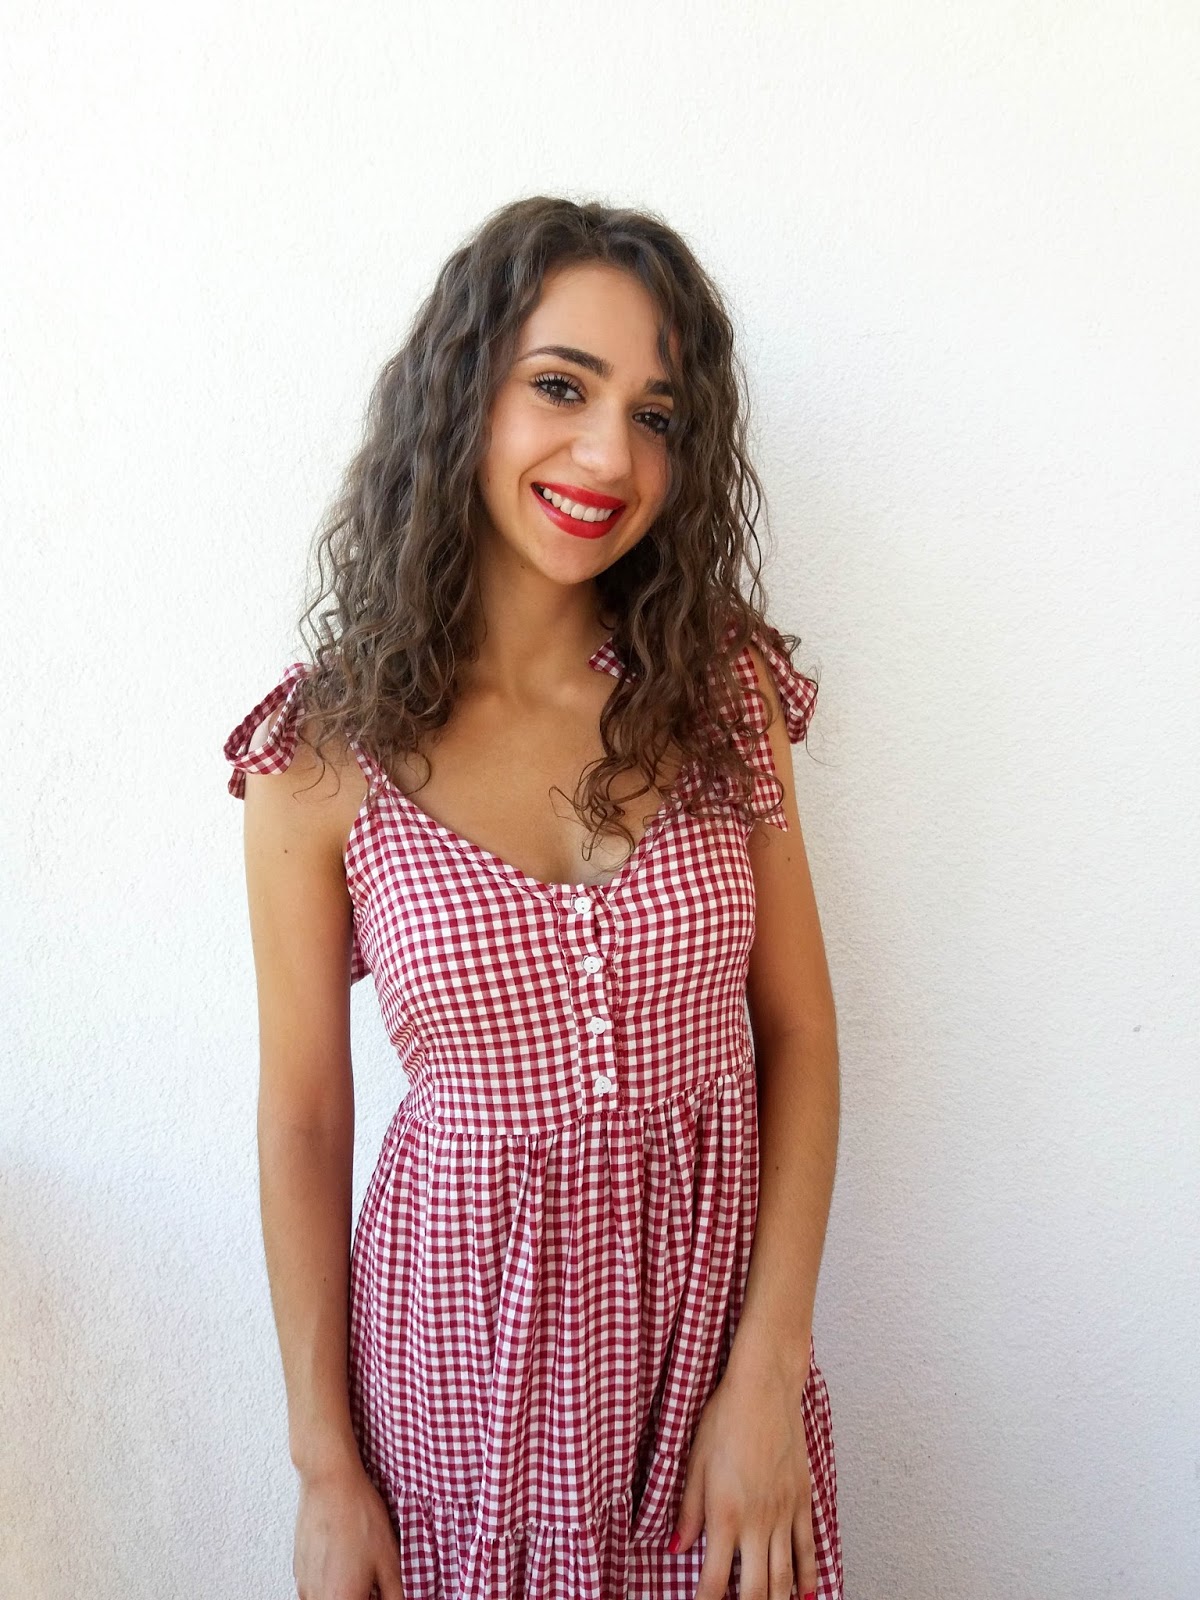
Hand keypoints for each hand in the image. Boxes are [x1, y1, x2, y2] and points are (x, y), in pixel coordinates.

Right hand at [293, 1458, 405, 1599]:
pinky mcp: (298, 1571)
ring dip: (344, 1592)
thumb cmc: (359, 1515)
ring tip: (359, 1568)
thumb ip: (394, 1593)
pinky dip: (332, 1583)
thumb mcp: (389, 1558)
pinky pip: (316, 1590)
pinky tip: (344, 1559)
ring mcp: (304, 1585)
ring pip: (328, 1599)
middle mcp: (317, 1597)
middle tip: (373, 1582)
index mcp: (342, 1599)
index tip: (380, 1591)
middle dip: (361, 1597)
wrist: (330, 1482)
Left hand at [670, 1352, 816, 1599]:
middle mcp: (757, 1522)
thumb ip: (689, 1511)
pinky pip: (808, 1548)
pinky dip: (808, 1576)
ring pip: (783, 1576)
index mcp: (725, 1514)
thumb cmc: (725, 1418)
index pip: (713, 1579)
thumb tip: (676, 1547)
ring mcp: (784, 1513)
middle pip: (755, 1589)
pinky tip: (806, 1595)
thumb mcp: (695, 1463)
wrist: (764, 1389)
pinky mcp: (802, 1500)